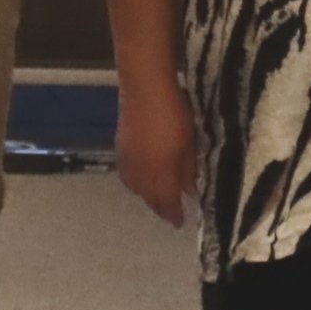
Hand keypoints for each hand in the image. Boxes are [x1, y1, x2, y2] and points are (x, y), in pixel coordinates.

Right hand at [115, 84, 195, 225]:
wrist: (144, 86)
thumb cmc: (173, 114)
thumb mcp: (188, 144)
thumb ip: (188, 170)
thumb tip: (189, 191)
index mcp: (158, 176)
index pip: (165, 203)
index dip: (174, 214)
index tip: (181, 223)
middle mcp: (138, 175)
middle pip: (148, 198)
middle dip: (160, 207)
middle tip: (171, 212)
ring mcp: (126, 161)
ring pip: (136, 188)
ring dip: (148, 195)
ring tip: (159, 197)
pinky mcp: (120, 147)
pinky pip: (129, 175)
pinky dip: (138, 181)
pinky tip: (145, 177)